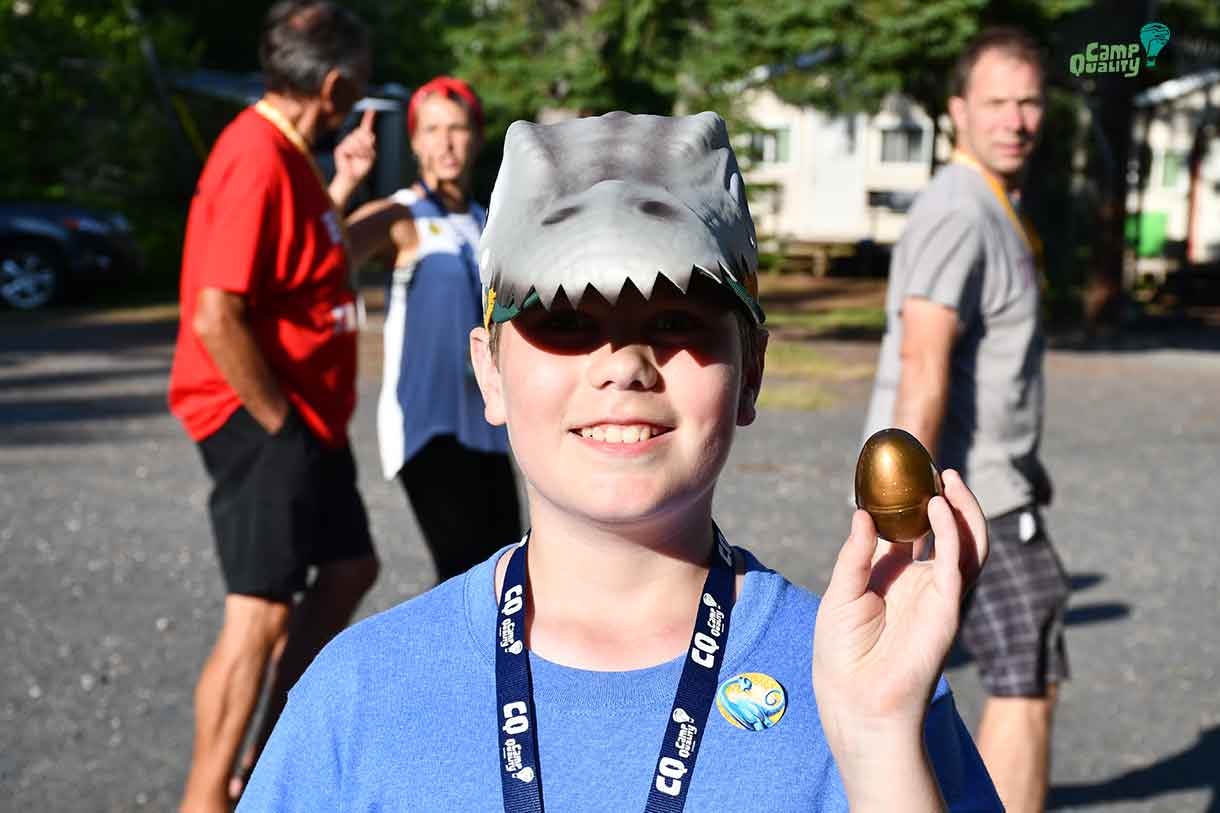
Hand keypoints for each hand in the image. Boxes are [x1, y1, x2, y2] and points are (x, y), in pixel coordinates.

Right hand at [331, 108, 376, 202]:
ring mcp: (346, 143)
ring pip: (356, 139)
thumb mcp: (371, 156)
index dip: (369, 117)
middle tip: (366, 154)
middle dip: (367, 144)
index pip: (366, 127)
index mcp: (362, 140)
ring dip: (361, 150)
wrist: (353, 178)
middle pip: (363, 133)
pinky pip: (350, 146)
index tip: (372, 108)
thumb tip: (369, 135)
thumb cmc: (362, 168)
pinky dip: (354, 152)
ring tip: (359, 158)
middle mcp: (354, 139)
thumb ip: (370, 144)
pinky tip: (352, 158)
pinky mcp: (340, 148)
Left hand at [812, 470, 986, 750]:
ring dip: (962, 510)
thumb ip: (855, 555)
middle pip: (943, 531)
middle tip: (936, 467)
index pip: (908, 530)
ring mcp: (937, 594)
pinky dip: (952, 533)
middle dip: (944, 499)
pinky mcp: (947, 608)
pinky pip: (957, 564)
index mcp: (892, 578)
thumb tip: (863, 513)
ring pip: (965, 544)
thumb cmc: (842, 655)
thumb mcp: (839, 594)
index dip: (908, 500)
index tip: (901, 469)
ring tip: (948, 479)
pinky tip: (938, 508)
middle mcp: (919, 582)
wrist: (855, 700)